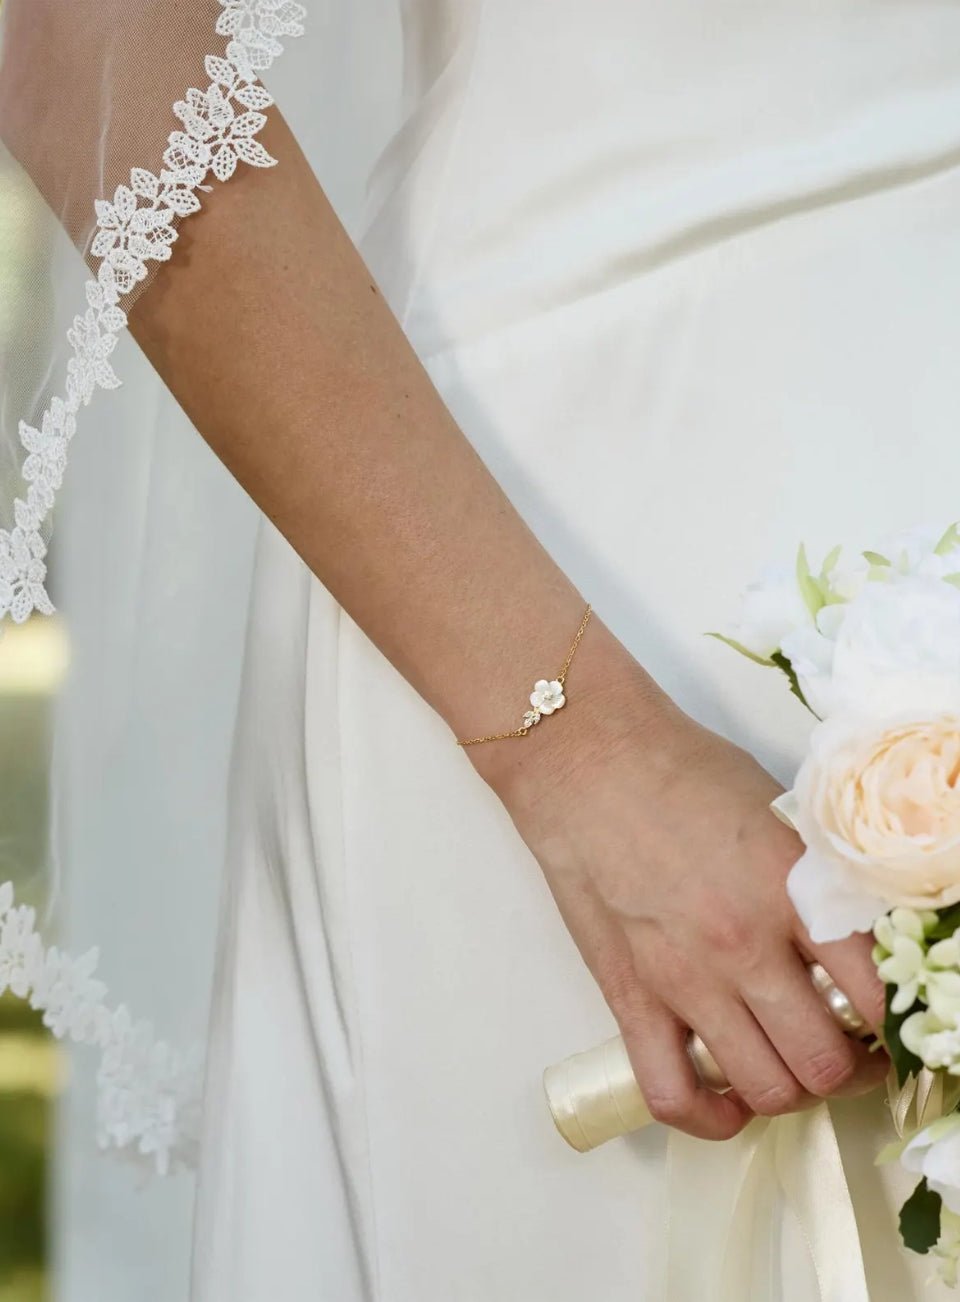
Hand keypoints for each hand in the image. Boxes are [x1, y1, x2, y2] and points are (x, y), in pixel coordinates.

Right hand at [471, 623, 889, 1140]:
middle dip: (850, 1070)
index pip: (876, 996)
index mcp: (791, 892)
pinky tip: (725, 1098)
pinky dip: (709, 1117)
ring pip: (764, 1089)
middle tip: (848, 1050)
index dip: (895, 1025)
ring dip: (789, 1091)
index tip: (888, 1023)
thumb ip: (818, 880)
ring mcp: (683, 979)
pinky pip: (671, 1094)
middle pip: (825, 1063)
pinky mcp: (628, 996)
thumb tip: (855, 934)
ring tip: (788, 1063)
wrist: (586, 759)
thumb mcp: (775, 812)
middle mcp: (743, 945)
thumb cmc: (677, 770)